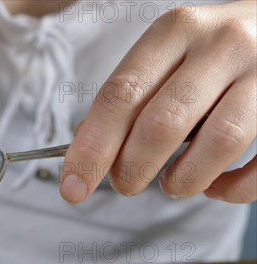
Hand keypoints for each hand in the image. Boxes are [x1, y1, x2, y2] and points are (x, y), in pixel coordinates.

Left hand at [61, 1, 255, 203]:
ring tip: (171, 186)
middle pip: (162, 123)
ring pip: (217, 143)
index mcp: (175, 32)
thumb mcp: (166, 55)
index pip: (120, 96)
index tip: (73, 186)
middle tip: (124, 185)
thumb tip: (84, 145)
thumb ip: (129, 95)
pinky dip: (234, 189)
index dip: (91, 149)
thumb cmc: (210, 52)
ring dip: (182, 180)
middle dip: (131, 169)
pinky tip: (216, 188)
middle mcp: (221, 45)